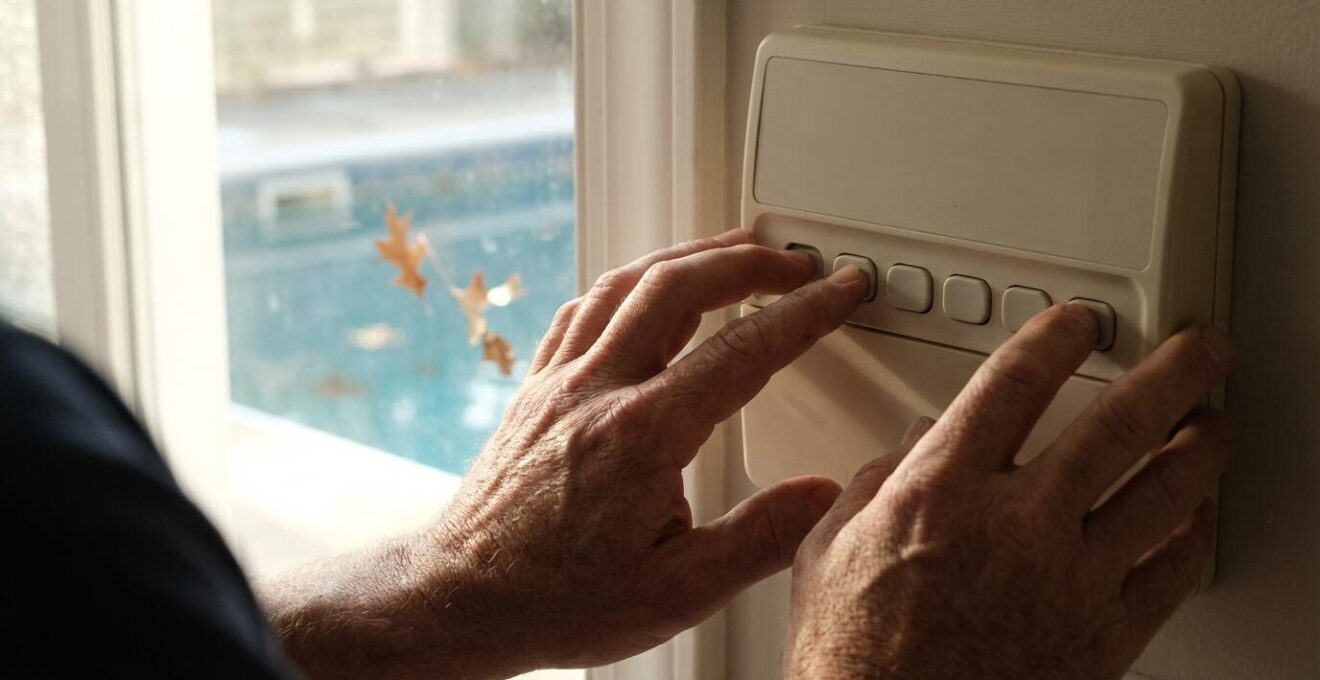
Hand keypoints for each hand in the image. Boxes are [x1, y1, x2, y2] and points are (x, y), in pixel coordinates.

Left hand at [260, 228, 869, 678]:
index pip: (742, 350)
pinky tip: (643, 286)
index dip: (804, 311)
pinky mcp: (533, 388)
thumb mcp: (678, 593)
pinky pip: (581, 308)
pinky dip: (626, 282)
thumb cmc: (556, 602)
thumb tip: (823, 495)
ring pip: (625, 282)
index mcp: (642, 436)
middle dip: (747, 260)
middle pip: (679, 287)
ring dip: (687, 255)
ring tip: (733, 249)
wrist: (460, 601)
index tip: (840, 288)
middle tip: (795, 261)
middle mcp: (595, 391)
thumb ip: (759, 539)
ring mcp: (558, 382)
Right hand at [786, 304, 1233, 679]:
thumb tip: (913, 442)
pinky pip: (1175, 573)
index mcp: (939, 492)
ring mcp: (1069, 581)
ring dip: (1204, 444)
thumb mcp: (828, 548)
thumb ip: (874, 481)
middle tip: (1196, 350)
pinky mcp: (1103, 639)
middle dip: (1174, 373)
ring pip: (1166, 490)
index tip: (1077, 323)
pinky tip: (1199, 515)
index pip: (1015, 383)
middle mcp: (1015, 525)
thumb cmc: (851, 657)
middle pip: (1120, 423)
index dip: (1056, 338)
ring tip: (1216, 421)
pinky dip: (1198, 534)